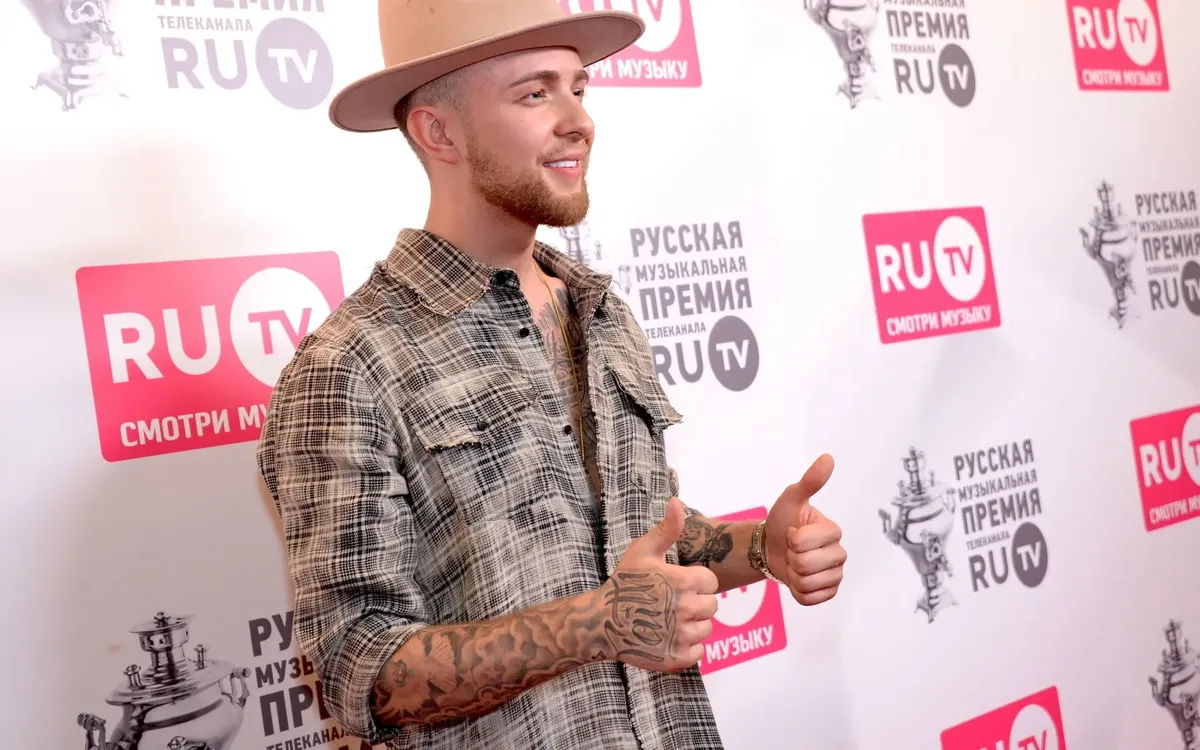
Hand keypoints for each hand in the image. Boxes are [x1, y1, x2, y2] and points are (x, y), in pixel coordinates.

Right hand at [595, 498, 719, 672]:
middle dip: (696, 603)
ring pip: (706, 629)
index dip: (695, 582)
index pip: (710, 582)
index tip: (676, 585)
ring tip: (669, 620)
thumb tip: (677, 502)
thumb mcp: (643, 551)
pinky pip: (699, 652)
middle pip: (712, 606)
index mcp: (683, 581)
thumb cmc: (623, 583)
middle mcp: (686, 608)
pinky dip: (688, 647)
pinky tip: (669, 637)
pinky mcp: (677, 658)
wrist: (601, 622)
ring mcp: (682, 635)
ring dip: (693, 625)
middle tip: (671, 603)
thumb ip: (666, 529)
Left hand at [765, 454, 845, 605]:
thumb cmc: (782, 521)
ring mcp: (836, 574)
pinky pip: (810, 599)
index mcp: (833, 531)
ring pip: (807, 583)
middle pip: (805, 565)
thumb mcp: (791, 498)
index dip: (791, 539)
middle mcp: (839, 553)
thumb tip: (828, 458)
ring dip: (792, 575)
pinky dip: (798, 592)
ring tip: (793, 563)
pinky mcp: (828, 592)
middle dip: (790, 558)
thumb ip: (809, 481)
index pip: (804, 543)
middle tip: (791, 549)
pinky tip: (797, 579)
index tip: (792, 532)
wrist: (771, 547)